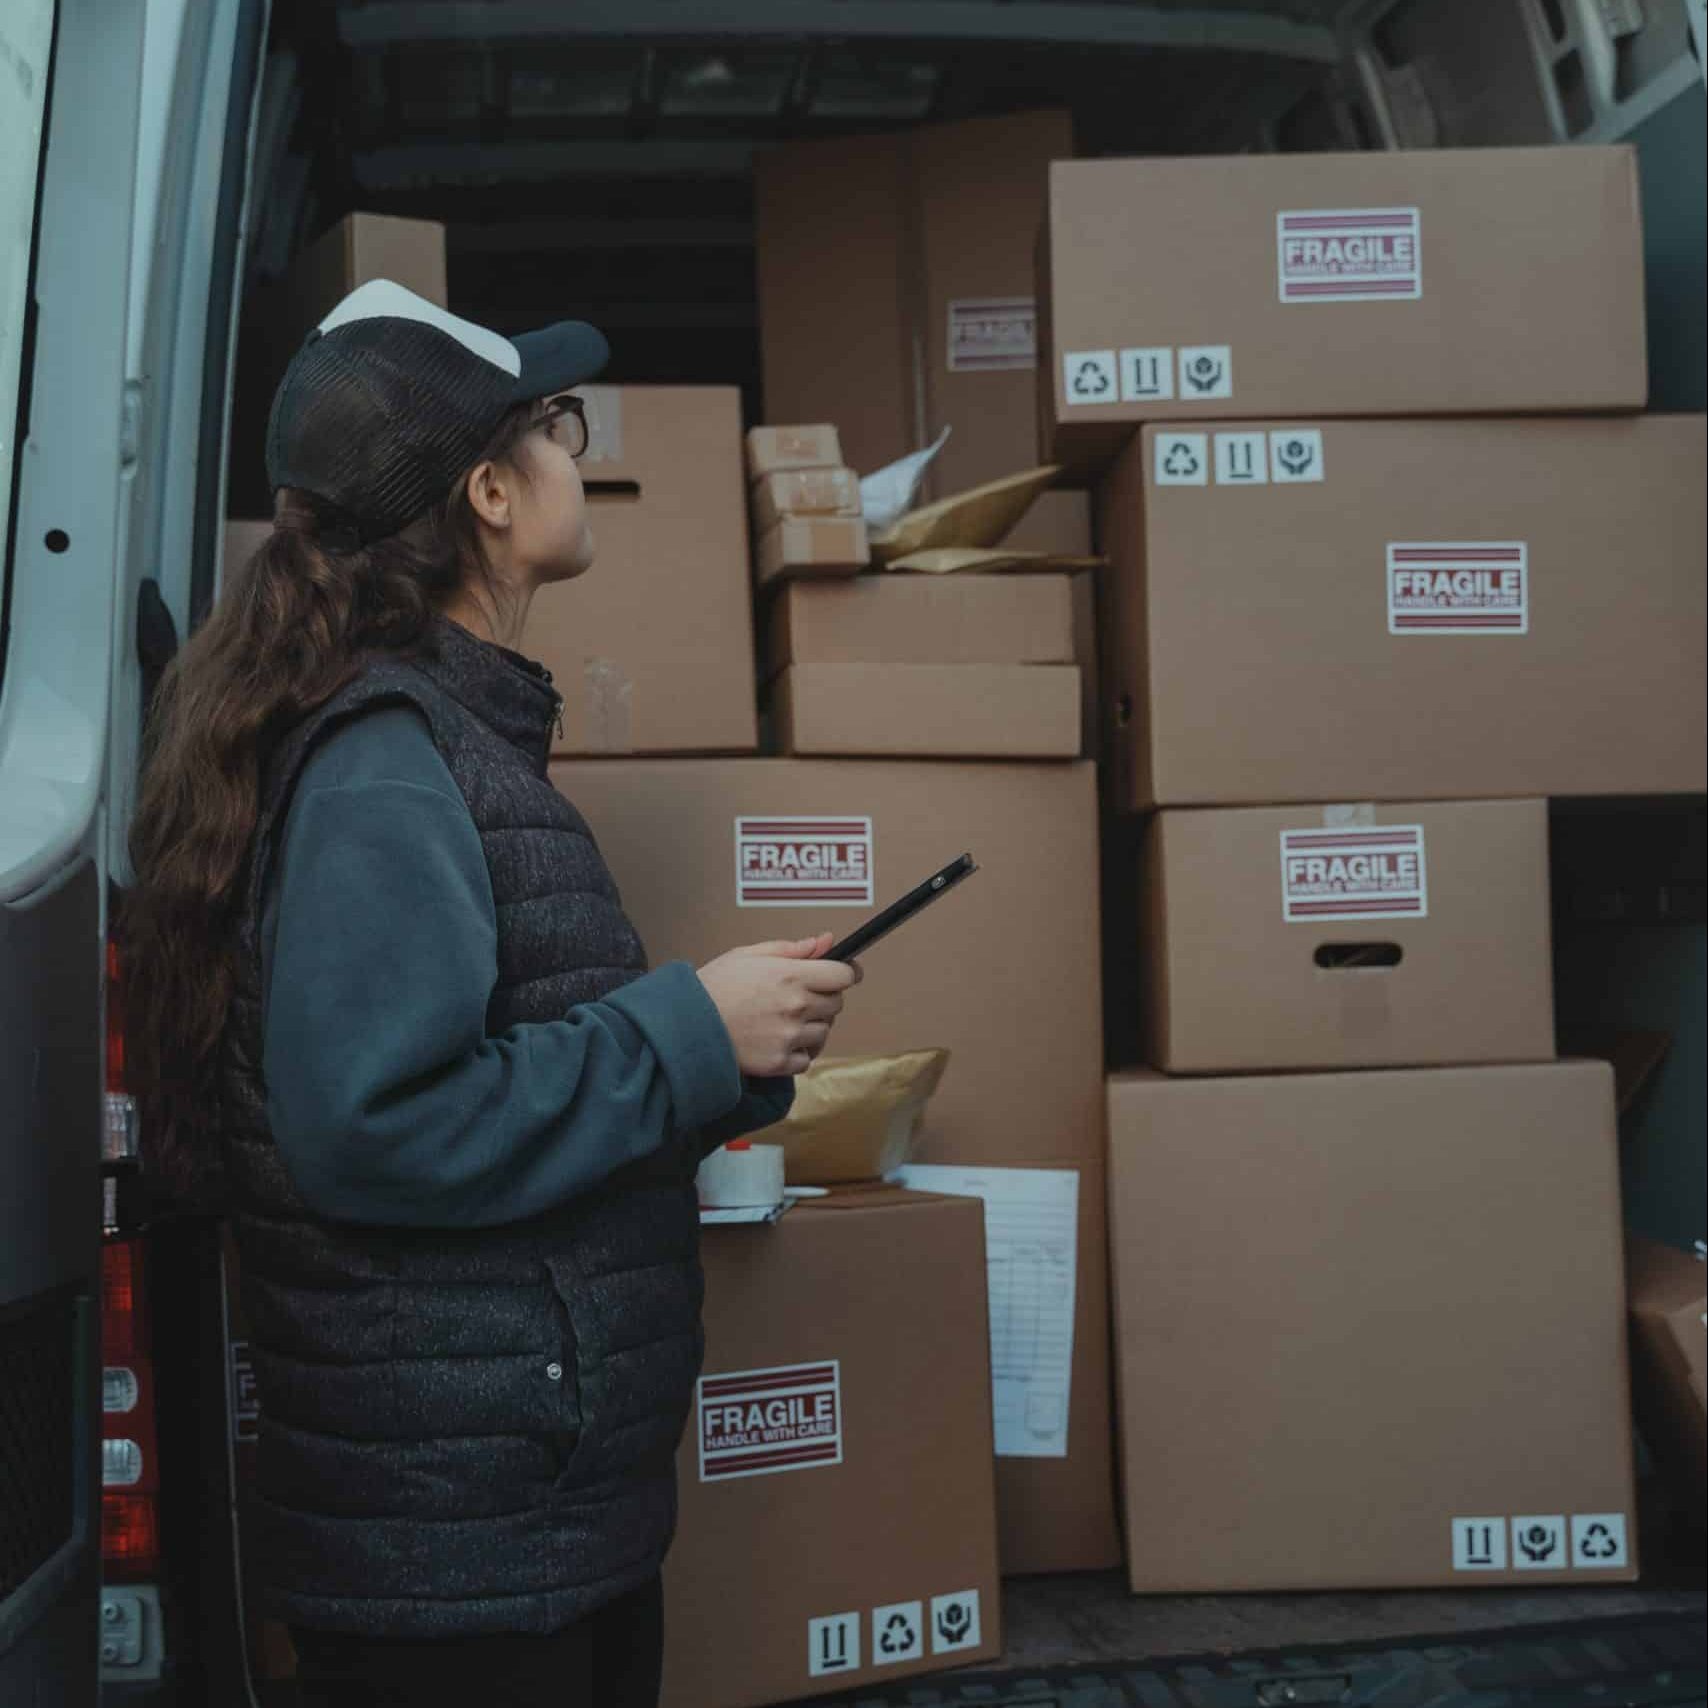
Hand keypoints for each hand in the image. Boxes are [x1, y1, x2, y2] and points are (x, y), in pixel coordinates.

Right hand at [696, 933, 861, 1076]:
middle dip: (823, 998)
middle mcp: (797, 1006)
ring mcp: (790, 1037)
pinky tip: (778, 1041)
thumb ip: (792, 949)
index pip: (844, 976)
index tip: (839, 975)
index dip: (844, 973)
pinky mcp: (780, 1062)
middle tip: (797, 997)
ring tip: (783, 1021)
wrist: (686, 1025)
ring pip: (824, 1032)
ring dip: (811, 1027)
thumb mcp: (749, 955)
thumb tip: (825, 941)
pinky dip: (797, 1052)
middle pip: (836, 1004)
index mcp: (792, 975)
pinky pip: (806, 1058)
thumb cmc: (714, 986)